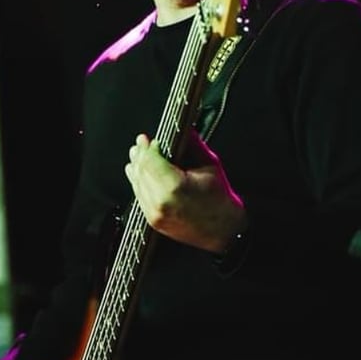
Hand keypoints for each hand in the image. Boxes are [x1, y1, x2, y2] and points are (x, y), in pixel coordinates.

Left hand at [124, 130, 246, 252]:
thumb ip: (192, 144)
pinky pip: (140, 197)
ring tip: (136, 155)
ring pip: (137, 184)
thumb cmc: (220, 199)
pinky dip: (138, 183)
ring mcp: (155, 214)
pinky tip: (137, 174)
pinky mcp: (153, 221)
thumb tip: (183, 128)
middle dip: (140, 155)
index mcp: (174, 187)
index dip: (149, 147)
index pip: (151, 160)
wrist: (224, 231)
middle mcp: (160, 202)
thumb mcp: (210, 165)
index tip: (152, 139)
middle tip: (141, 142)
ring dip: (136, 168)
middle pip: (141, 171)